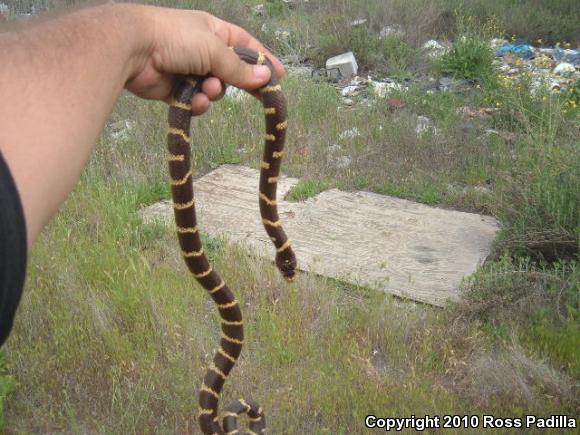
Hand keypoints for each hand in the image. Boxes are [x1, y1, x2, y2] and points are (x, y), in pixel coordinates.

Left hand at [125, 6, 284, 114]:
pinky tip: (192, 100)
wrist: (134, 48)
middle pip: (231, 72)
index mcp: (214, 31)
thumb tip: (265, 78)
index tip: (278, 76)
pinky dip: (196, 103)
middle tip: (253, 94)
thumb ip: (239, 69)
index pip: (246, 45)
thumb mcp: (214, 50)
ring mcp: (188, 70)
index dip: (263, 60)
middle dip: (235, 82)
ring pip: (213, 90)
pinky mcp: (175, 90)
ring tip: (205, 89)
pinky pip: (195, 101)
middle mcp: (202, 50)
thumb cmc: (175, 38)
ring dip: (212, 93)